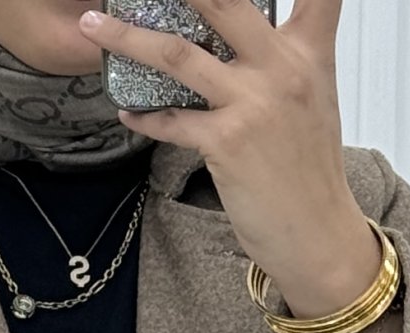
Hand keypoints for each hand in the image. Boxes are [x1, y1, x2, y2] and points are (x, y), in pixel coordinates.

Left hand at [78, 0, 380, 315]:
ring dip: (126, 38)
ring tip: (93, 26)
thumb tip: (246, 41)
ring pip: (178, 54)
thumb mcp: (313, 100)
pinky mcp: (226, 142)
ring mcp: (252, 103)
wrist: (316, 232)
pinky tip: (127, 112)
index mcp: (309, 53)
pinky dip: (143, 116)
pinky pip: (171, 120)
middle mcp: (282, 68)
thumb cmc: (308, 171)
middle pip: (224, 1)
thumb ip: (285, 61)